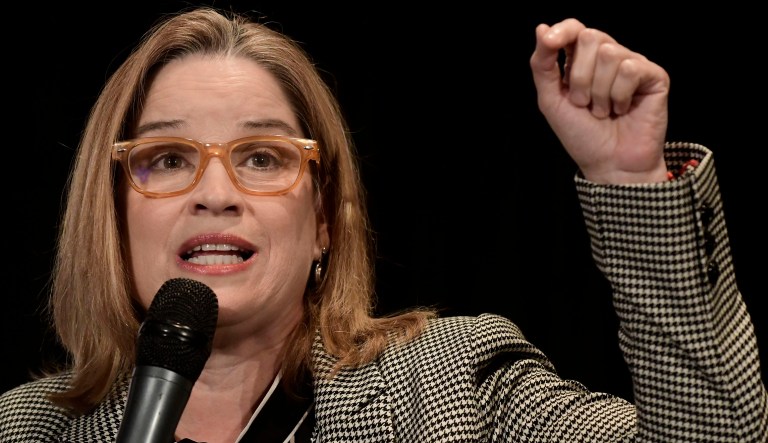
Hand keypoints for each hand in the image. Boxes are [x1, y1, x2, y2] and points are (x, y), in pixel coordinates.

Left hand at [530, 18, 669, 183]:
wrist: (609, 164)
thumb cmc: (581, 134)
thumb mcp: (551, 100)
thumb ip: (543, 65)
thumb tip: (541, 28)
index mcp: (582, 60)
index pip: (574, 27)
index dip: (563, 30)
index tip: (550, 42)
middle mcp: (609, 57)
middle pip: (590, 37)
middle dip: (579, 77)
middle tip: (584, 103)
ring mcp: (633, 64)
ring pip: (610, 54)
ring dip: (599, 92)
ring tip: (604, 110)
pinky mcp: (654, 76)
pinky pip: (631, 69)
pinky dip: (620, 95)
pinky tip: (623, 109)